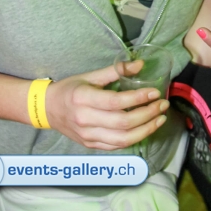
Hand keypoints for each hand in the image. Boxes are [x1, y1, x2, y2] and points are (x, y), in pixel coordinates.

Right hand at [45, 63, 168, 150]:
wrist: (48, 109)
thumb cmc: (69, 88)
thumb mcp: (90, 75)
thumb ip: (115, 70)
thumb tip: (140, 64)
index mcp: (83, 99)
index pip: (116, 102)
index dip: (138, 99)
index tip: (154, 92)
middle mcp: (85, 120)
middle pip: (123, 123)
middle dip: (147, 115)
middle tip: (162, 105)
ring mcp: (88, 136)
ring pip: (123, 139)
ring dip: (146, 130)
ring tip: (160, 118)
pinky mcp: (91, 145)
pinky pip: (117, 146)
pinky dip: (134, 138)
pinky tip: (146, 128)